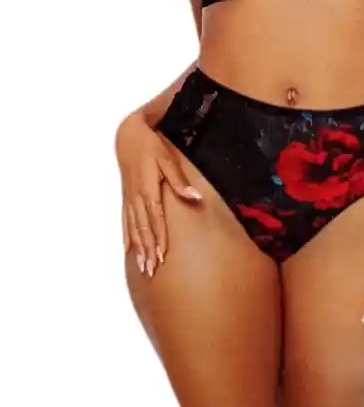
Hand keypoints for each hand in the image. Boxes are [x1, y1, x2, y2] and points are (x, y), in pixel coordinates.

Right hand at [115, 111, 202, 277]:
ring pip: (134, 228)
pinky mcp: (127, 196)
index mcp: (149, 190)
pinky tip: (129, 248)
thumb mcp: (168, 159)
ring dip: (138, 248)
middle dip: (148, 250)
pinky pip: (126, 220)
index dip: (159, 239)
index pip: (156, 219)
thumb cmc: (150, 146)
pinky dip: (128, 236)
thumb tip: (195, 197)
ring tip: (143, 267)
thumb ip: (179, 181)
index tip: (162, 257)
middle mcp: (137, 198)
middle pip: (144, 229)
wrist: (128, 136)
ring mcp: (130, 198)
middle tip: (152, 270)